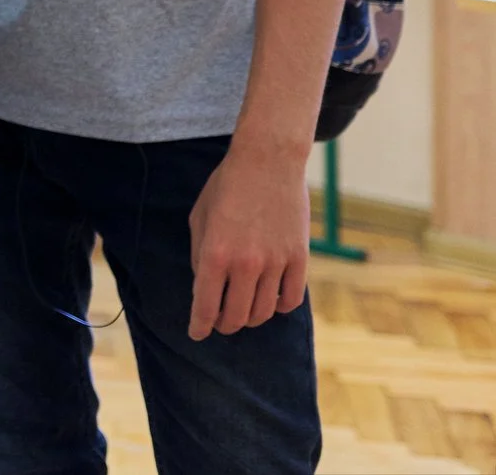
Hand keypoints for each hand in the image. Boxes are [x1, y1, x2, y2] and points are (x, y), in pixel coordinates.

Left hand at [188, 142, 309, 338]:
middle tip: (219, 323)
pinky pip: (290, 300)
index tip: (197, 334)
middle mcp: (245, 264)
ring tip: (242, 311)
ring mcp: (275, 263)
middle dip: (224, 325)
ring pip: (262, 312)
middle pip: (235, 316)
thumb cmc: (226, 186)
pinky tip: (269, 300)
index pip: (205, 304)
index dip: (200, 325)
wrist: (267, 162)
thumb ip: (199, 253)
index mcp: (215, 253)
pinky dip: (278, 307)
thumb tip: (204, 285)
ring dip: (249, 318)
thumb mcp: (200, 217)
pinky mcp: (299, 259)